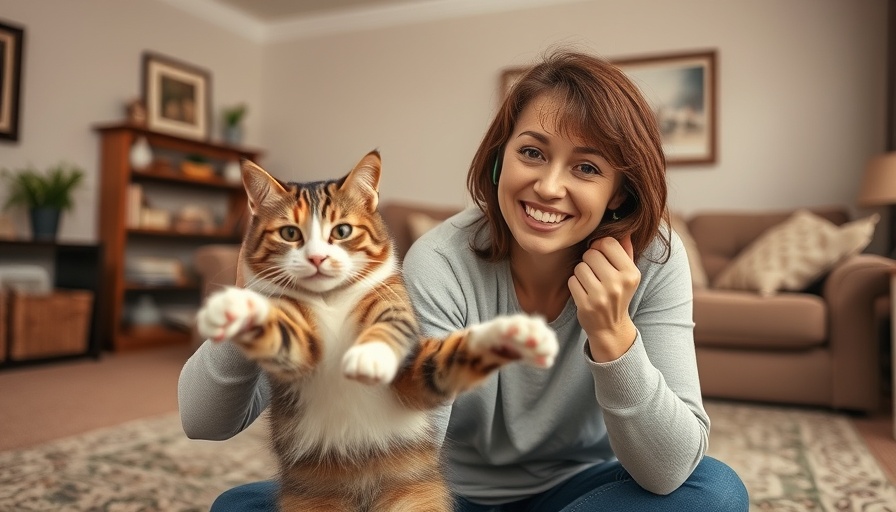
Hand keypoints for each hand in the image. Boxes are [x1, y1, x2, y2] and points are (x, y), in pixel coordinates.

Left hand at [567, 234, 639, 361]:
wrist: (610, 327)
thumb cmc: (618, 294)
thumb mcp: (628, 274)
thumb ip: (625, 251)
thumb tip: (623, 230)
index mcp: (631, 273)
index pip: (608, 243)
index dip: (600, 246)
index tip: (600, 256)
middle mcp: (618, 284)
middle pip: (591, 254)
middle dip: (589, 260)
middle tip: (595, 272)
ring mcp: (601, 296)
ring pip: (579, 267)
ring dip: (581, 273)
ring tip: (590, 283)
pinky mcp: (586, 305)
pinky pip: (572, 281)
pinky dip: (574, 285)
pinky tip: (584, 292)